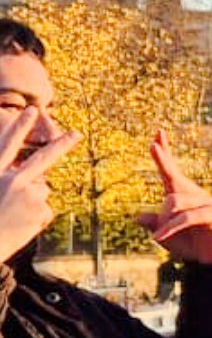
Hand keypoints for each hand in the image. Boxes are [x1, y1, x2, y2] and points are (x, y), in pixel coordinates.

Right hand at [0, 107, 80, 258]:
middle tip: (77, 133)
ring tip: (12, 217)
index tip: (32, 111)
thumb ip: (8, 178)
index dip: (20, 127)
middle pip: (42, 159)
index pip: (8, 145)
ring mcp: (28, 194)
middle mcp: (12, 180)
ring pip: (41, 191)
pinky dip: (35, 219)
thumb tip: (39, 180)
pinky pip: (44, 211)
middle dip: (61, 144)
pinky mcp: (40, 210)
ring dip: (32, 202)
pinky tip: (19, 226)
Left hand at [136, 129, 211, 264]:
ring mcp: (205, 203)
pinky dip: (169, 228)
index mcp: (182, 195)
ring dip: (164, 223)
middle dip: (162, 174)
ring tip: (160, 236)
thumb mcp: (163, 234)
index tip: (157, 135)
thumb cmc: (189, 244)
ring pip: (175, 203)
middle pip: (172, 182)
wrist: (211, 261)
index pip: (171, 170)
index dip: (164, 153)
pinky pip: (185, 218)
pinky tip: (158, 237)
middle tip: (154, 162)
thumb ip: (152, 224)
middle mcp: (194, 194)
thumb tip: (138, 216)